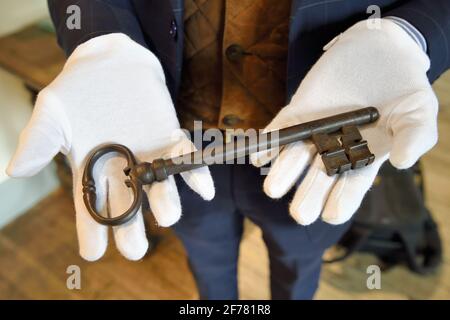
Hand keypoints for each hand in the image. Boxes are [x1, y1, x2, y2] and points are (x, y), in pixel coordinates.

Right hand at [7, 34, 214, 260]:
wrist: (109, 62)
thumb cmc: (78, 91)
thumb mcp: (52, 113)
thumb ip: (38, 141)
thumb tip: (15, 171)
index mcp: (92, 172)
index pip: (91, 209)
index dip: (93, 232)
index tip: (94, 252)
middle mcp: (123, 172)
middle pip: (128, 208)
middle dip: (132, 230)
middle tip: (135, 249)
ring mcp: (149, 157)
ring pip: (159, 188)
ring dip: (166, 202)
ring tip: (168, 216)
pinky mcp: (170, 139)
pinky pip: (186, 161)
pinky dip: (196, 175)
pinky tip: (204, 189)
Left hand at [251, 19, 437, 224]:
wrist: (380, 47)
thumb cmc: (402, 85)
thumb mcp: (418, 111)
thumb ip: (415, 136)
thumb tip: (402, 163)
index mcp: (362, 158)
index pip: (349, 187)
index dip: (341, 202)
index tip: (332, 214)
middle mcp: (334, 150)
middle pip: (317, 179)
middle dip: (307, 196)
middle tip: (300, 214)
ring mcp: (313, 131)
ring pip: (293, 158)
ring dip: (281, 174)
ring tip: (273, 189)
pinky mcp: (297, 112)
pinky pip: (279, 130)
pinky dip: (268, 143)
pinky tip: (260, 155)